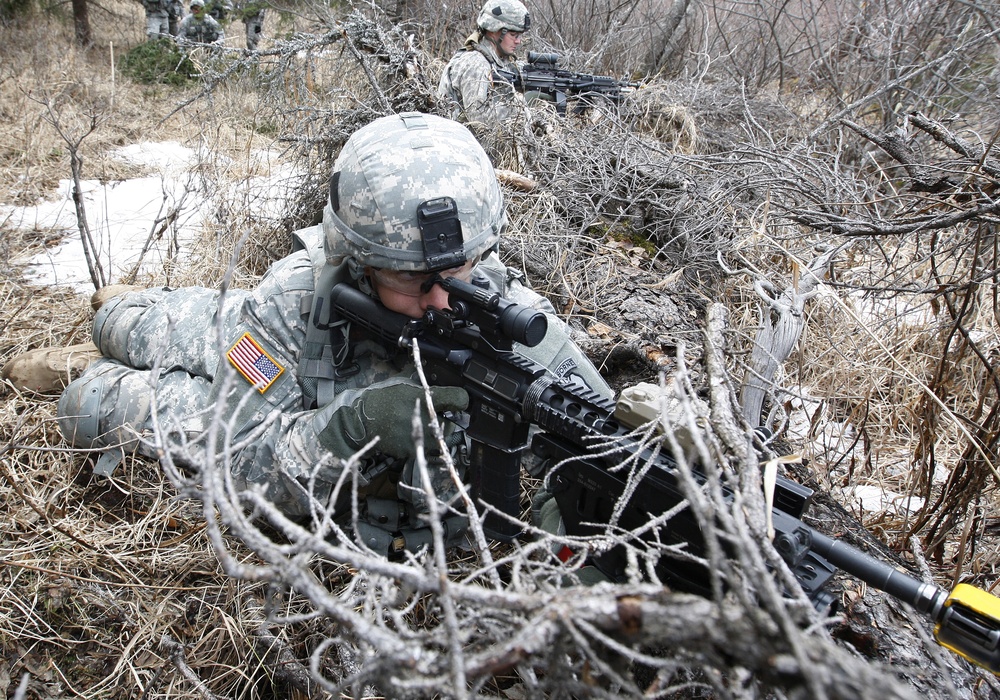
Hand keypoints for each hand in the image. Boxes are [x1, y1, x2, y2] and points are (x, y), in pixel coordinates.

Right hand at [318, 378, 468, 460]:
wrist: (361, 418)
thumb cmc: (382, 398)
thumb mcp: (403, 383)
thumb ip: (422, 381)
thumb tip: (437, 374)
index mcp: (425, 396)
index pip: (458, 398)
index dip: (462, 400)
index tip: (461, 401)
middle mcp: (425, 416)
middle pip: (452, 423)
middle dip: (447, 420)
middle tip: (438, 416)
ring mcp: (419, 435)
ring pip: (440, 439)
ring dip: (436, 434)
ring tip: (425, 427)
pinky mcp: (411, 449)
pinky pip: (425, 449)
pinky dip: (423, 444)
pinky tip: (413, 435)